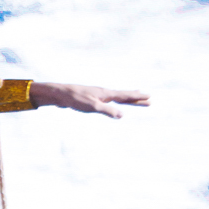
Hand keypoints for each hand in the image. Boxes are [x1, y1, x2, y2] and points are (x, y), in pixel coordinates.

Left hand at [32, 84, 149, 117]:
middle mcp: (103, 93)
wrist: (59, 94)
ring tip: (134, 98)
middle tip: (149, 99)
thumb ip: (107, 110)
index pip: (125, 96)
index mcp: (106, 93)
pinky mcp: (91, 99)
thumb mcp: (92, 107)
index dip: (137, 98)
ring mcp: (97, 95)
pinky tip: (112, 102)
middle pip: (124, 96)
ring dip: (127, 98)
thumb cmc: (75, 99)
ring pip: (116, 97)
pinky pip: (108, 100)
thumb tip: (122, 115)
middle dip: (136, 98)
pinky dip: (115, 101)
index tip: (149, 97)